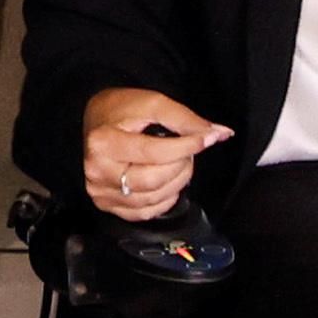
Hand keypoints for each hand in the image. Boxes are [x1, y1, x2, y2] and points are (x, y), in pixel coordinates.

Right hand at [72, 88, 219, 221]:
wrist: (97, 120)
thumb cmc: (122, 111)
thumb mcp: (153, 104)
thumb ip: (187, 120)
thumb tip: (220, 134)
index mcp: (103, 142)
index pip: (154, 153)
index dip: (186, 147)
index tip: (206, 139)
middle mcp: (97, 170)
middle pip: (154, 180)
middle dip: (181, 166)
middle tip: (187, 151)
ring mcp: (100, 190)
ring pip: (153, 198)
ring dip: (176, 183)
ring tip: (178, 164)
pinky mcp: (106, 204)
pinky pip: (145, 212)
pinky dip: (164, 200)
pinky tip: (166, 181)